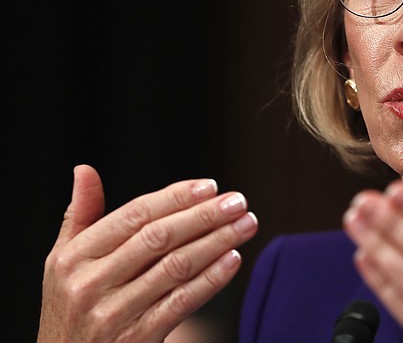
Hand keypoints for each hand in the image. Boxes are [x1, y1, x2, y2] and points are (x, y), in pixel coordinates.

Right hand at [37, 165, 257, 342]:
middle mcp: (90, 284)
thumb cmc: (71, 308)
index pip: (134, 215)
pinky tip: (234, 259)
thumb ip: (81, 215)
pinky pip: (182, 302)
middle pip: (159, 238)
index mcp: (74, 257)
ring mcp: (113, 314)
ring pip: (176, 267)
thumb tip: (85, 169)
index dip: (175, 197)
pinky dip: (211, 279)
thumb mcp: (64, 263)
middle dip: (204, 215)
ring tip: (246, 225)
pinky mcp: (136, 339)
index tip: (211, 186)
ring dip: (217, 242)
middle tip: (238, 201)